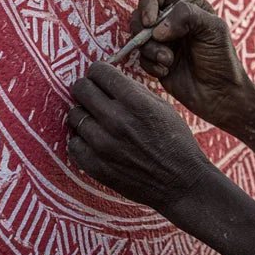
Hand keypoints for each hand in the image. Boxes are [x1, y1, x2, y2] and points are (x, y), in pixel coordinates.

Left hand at [67, 62, 214, 212]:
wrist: (181, 183)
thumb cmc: (175, 142)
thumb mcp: (161, 106)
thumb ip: (132, 90)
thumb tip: (107, 78)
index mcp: (135, 102)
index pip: (98, 71)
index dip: (99, 72)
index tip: (100, 78)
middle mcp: (116, 121)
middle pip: (80, 88)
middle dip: (87, 88)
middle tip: (93, 96)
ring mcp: (103, 145)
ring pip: (73, 115)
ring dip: (84, 115)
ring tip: (97, 122)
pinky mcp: (95, 166)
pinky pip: (73, 143)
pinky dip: (82, 140)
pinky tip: (94, 141)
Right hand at [130, 0, 253, 130]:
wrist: (220, 94)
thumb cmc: (222, 59)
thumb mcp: (213, 29)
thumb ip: (187, 16)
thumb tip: (157, 28)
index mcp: (186, 5)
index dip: (148, 0)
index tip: (150, 20)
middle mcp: (171, 21)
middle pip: (141, 12)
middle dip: (145, 30)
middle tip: (160, 43)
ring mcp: (162, 41)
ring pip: (137, 36)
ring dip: (151, 50)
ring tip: (169, 61)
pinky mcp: (155, 61)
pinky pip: (140, 58)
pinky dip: (151, 64)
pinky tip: (167, 71)